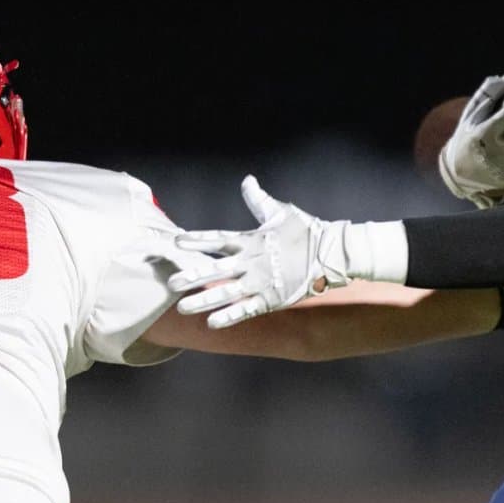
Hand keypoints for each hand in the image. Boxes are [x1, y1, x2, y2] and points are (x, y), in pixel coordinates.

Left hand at [167, 175, 350, 328]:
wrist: (331, 253)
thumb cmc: (305, 230)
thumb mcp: (280, 212)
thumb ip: (258, 200)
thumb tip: (247, 179)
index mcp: (251, 240)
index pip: (218, 239)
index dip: (197, 240)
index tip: (176, 241)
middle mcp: (251, 262)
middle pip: (217, 269)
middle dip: (194, 276)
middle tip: (172, 283)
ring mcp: (261, 282)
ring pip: (227, 293)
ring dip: (205, 301)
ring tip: (184, 308)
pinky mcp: (271, 299)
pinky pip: (246, 310)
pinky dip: (230, 316)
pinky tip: (212, 323)